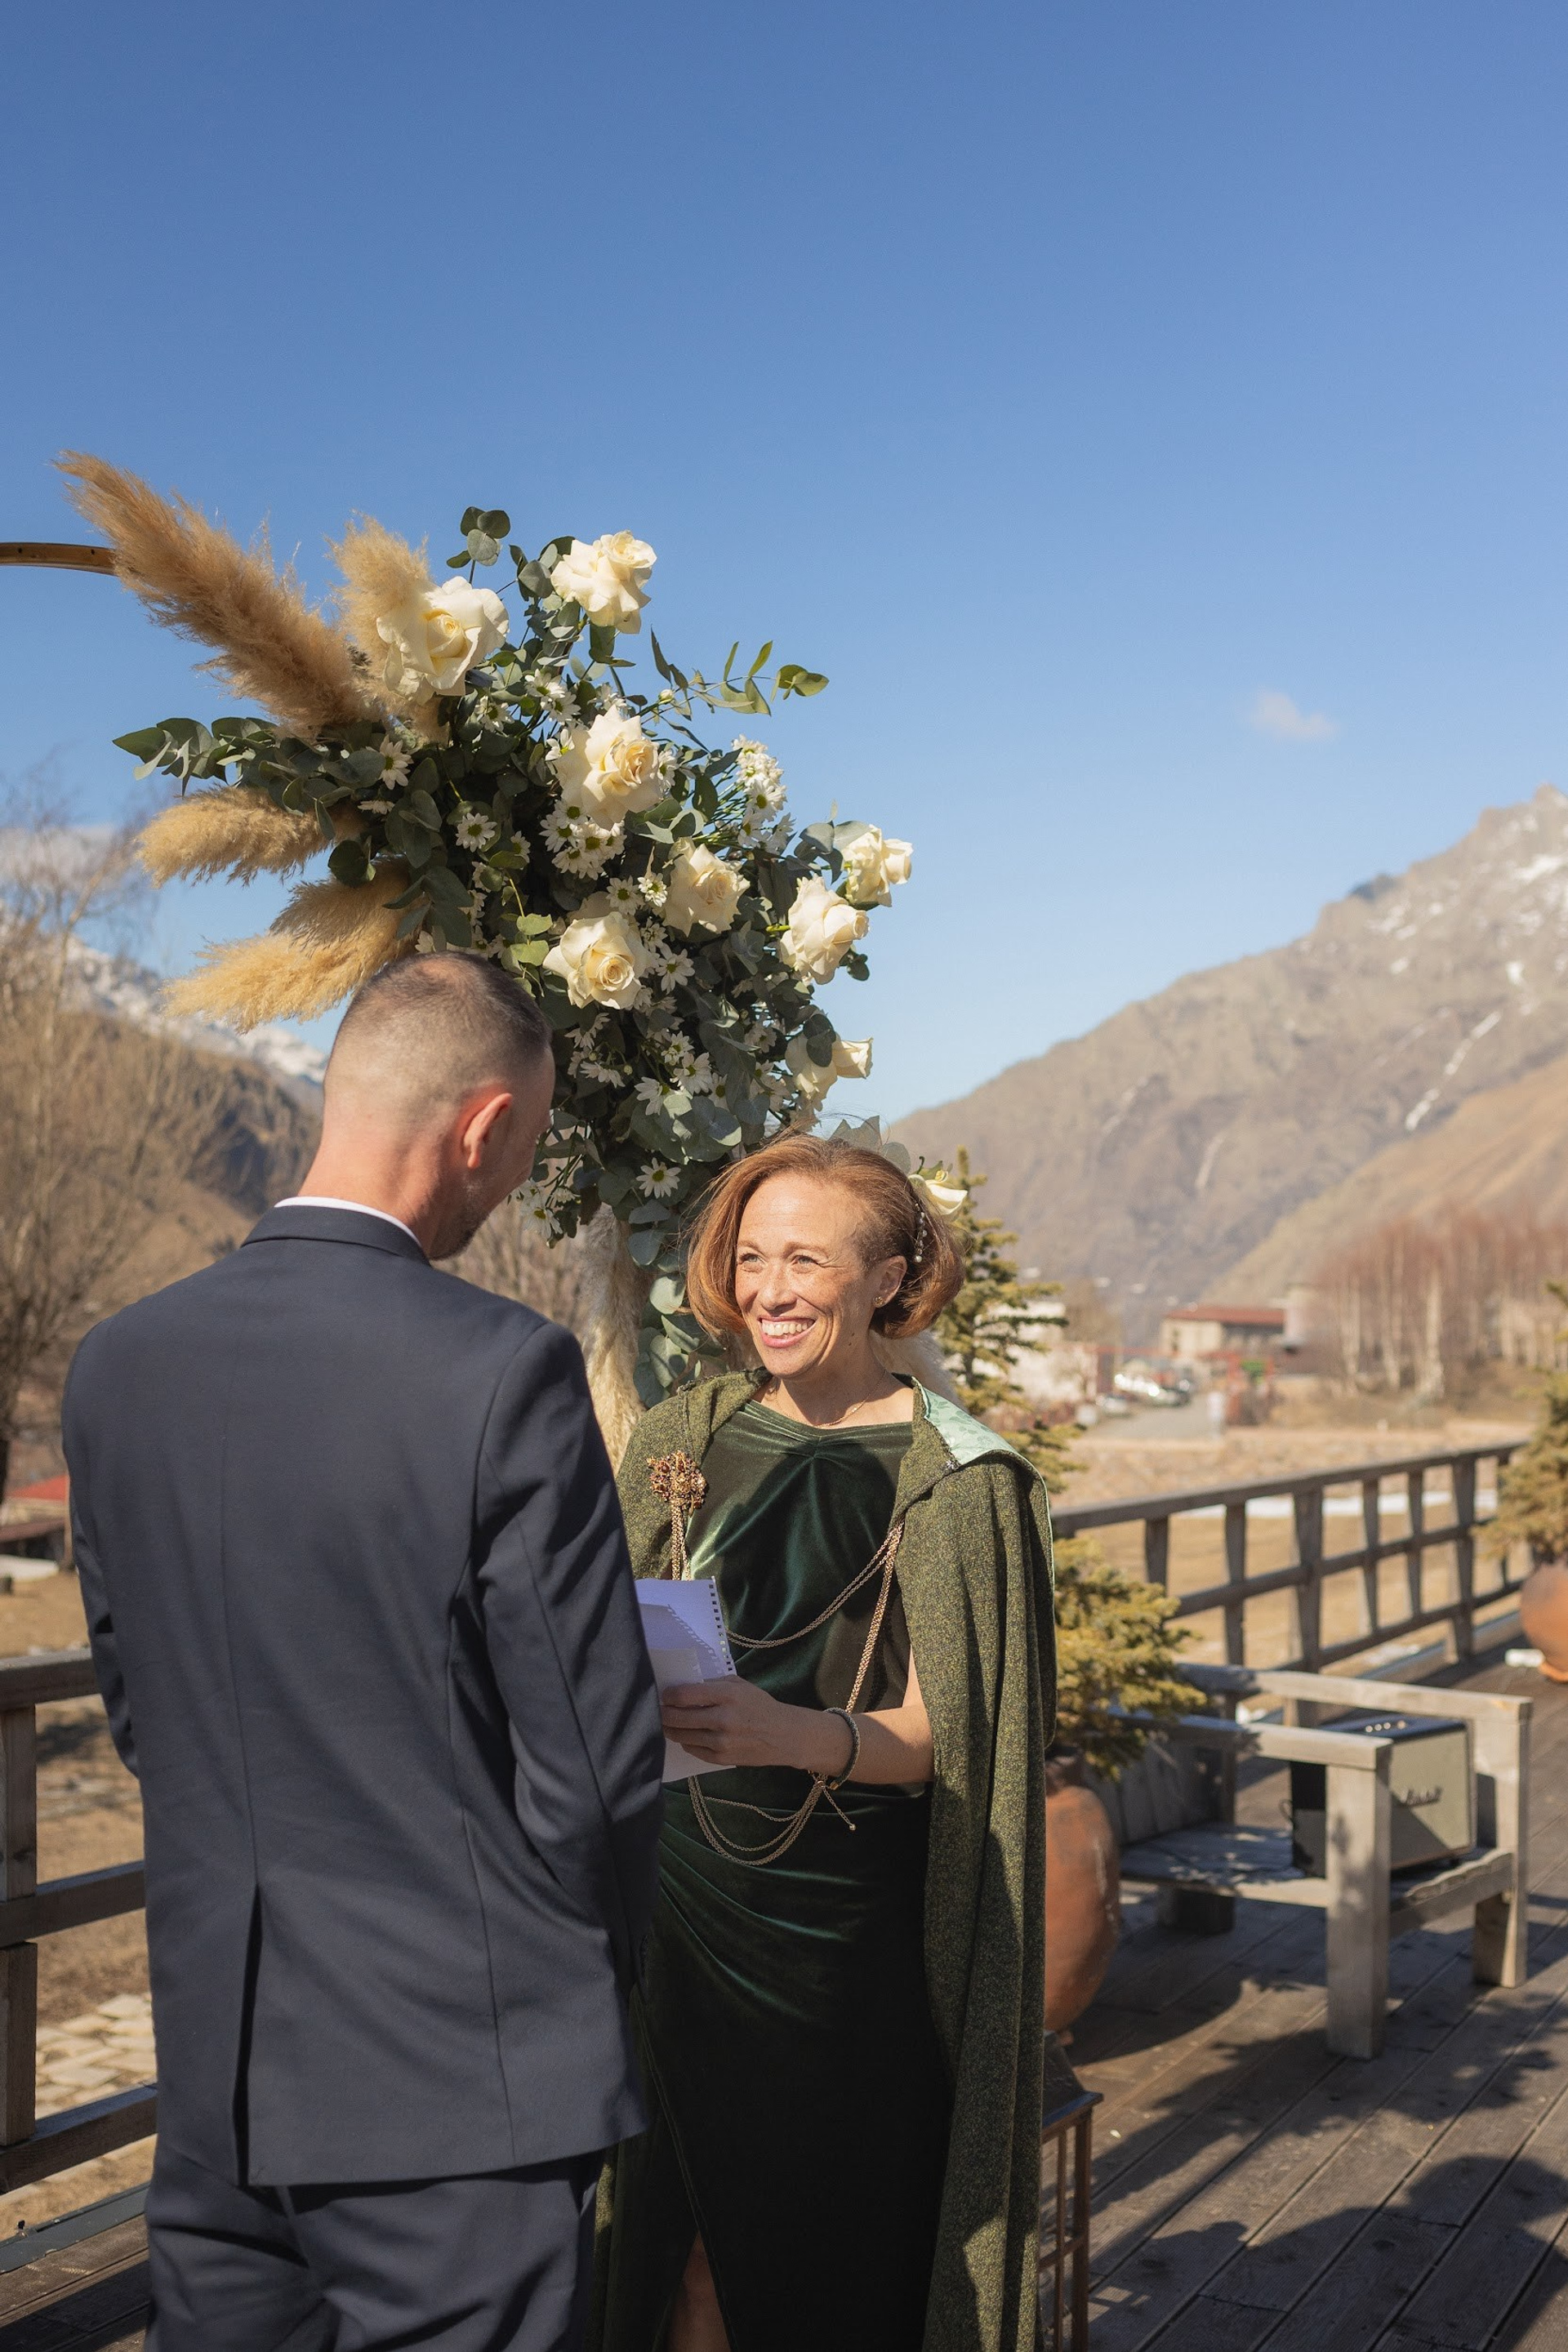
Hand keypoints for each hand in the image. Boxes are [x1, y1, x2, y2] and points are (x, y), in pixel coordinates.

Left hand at [661, 1677, 844, 1773]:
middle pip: (678, 1717)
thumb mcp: (740, 1685)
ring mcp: (720, 1741)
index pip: (685, 1695)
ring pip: (682, 1736)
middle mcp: (722, 1718)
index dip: (669, 1695)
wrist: (784, 1736)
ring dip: (670, 1729)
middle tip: (659, 1710)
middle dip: (664, 1713)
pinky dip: (685, 1742)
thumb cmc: (760, 1706)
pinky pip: (692, 1749)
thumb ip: (713, 1684)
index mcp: (727, 1695)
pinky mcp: (720, 1758)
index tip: (664, 1694)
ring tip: (666, 1723)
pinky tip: (684, 1735)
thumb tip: (684, 1686)